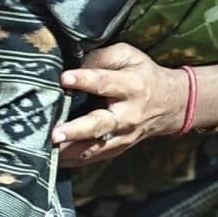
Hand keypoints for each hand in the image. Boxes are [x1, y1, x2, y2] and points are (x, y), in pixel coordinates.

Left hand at [56, 43, 184, 166]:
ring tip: (48, 151)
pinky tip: (54, 159)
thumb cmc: (141, 75)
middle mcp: (128, 114)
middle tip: (55, 133)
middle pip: (100, 124)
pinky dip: (73, 161)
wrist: (169, 104)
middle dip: (76, 130)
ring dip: (70, 151)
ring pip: (95, 147)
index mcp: (131, 86)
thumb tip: (74, 64)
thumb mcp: (128, 56)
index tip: (63, 78)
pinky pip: (93, 158)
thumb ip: (101, 57)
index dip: (84, 80)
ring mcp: (123, 136)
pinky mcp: (117, 149)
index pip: (105, 83)